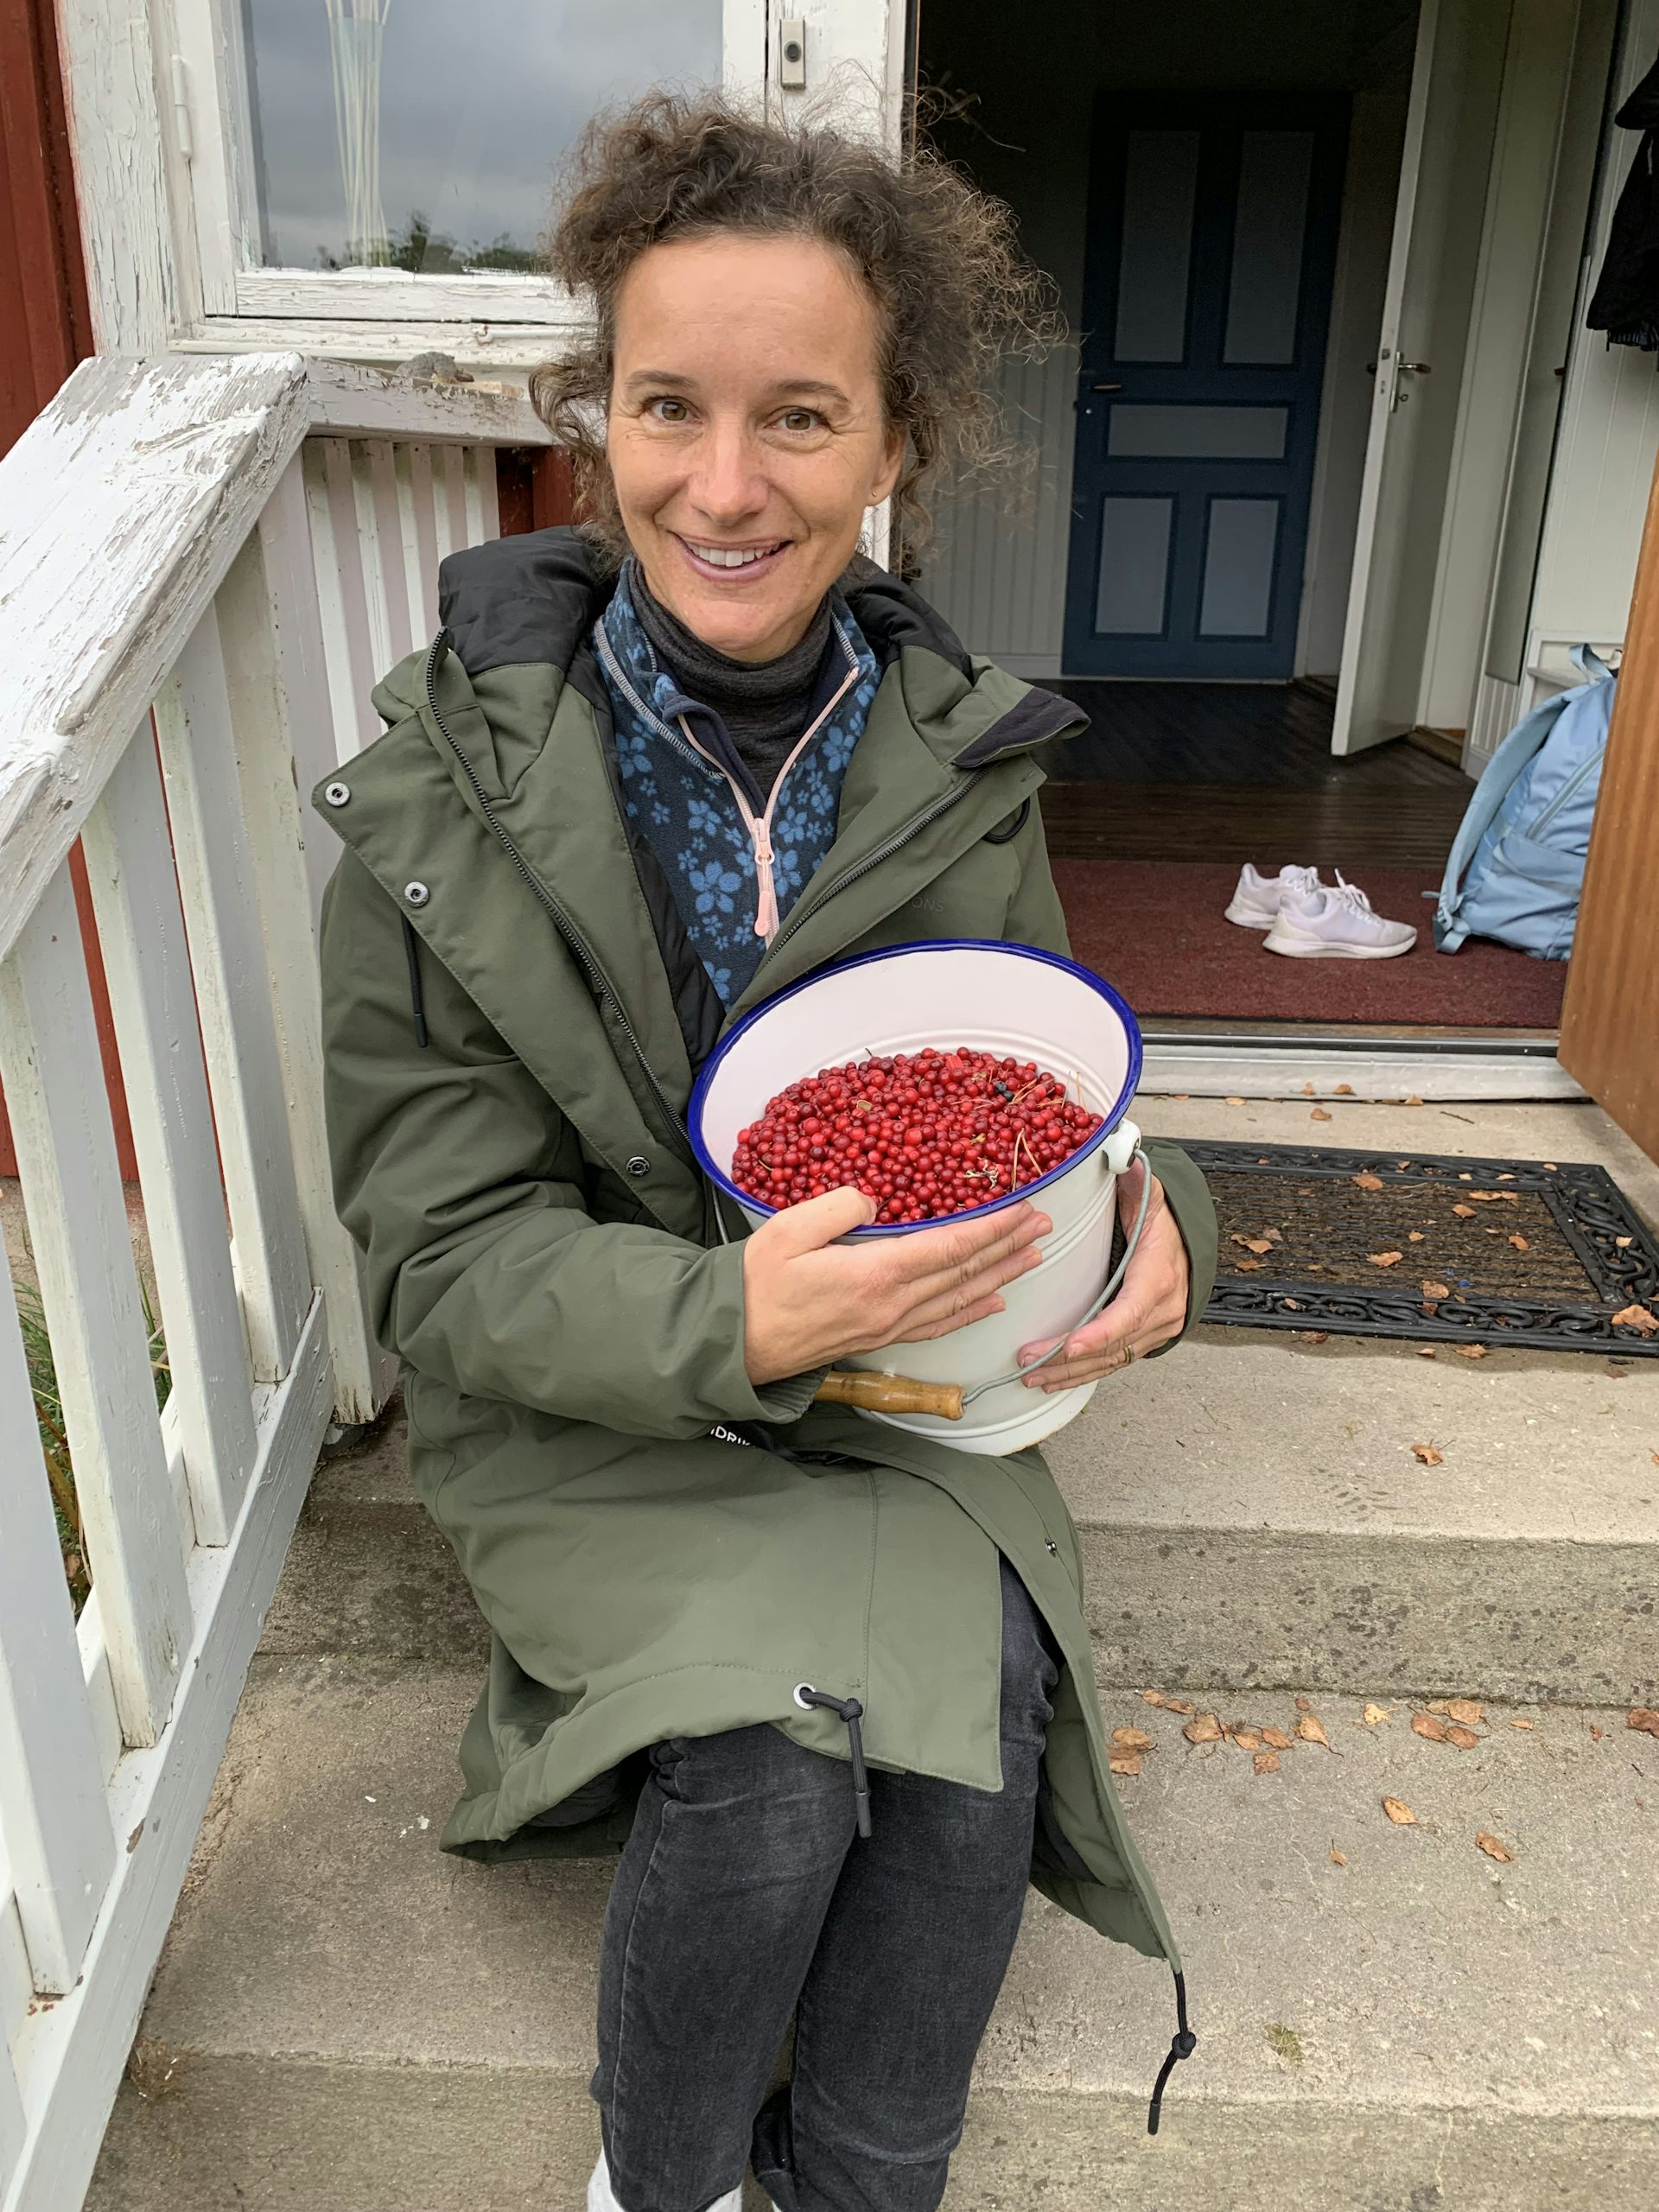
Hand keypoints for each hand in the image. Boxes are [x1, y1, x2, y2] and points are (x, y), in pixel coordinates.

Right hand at [742, 1187, 1051, 1386]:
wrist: (734, 1342)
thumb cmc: (756, 1284)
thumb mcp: (788, 1229)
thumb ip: (839, 1206)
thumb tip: (878, 1200)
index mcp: (876, 1274)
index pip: (950, 1247)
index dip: (992, 1229)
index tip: (1022, 1211)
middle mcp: (892, 1305)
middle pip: (964, 1273)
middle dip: (1007, 1247)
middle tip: (1043, 1227)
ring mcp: (888, 1326)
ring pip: (958, 1299)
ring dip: (999, 1276)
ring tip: (1031, 1259)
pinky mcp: (879, 1338)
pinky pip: (938, 1324)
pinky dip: (970, 1311)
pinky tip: (990, 1303)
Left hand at [1016, 1160, 1188, 1391]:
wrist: (1188, 1246)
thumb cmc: (1161, 1221)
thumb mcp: (1149, 1197)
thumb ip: (1137, 1182)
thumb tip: (1129, 1160)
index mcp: (1159, 1276)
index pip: (1130, 1312)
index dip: (1100, 1332)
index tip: (1070, 1346)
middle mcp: (1162, 1310)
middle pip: (1114, 1345)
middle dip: (1069, 1360)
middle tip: (1028, 1364)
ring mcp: (1156, 1329)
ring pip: (1112, 1360)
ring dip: (1070, 1373)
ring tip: (1031, 1378)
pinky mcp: (1146, 1340)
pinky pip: (1114, 1362)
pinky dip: (1083, 1373)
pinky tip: (1052, 1379)